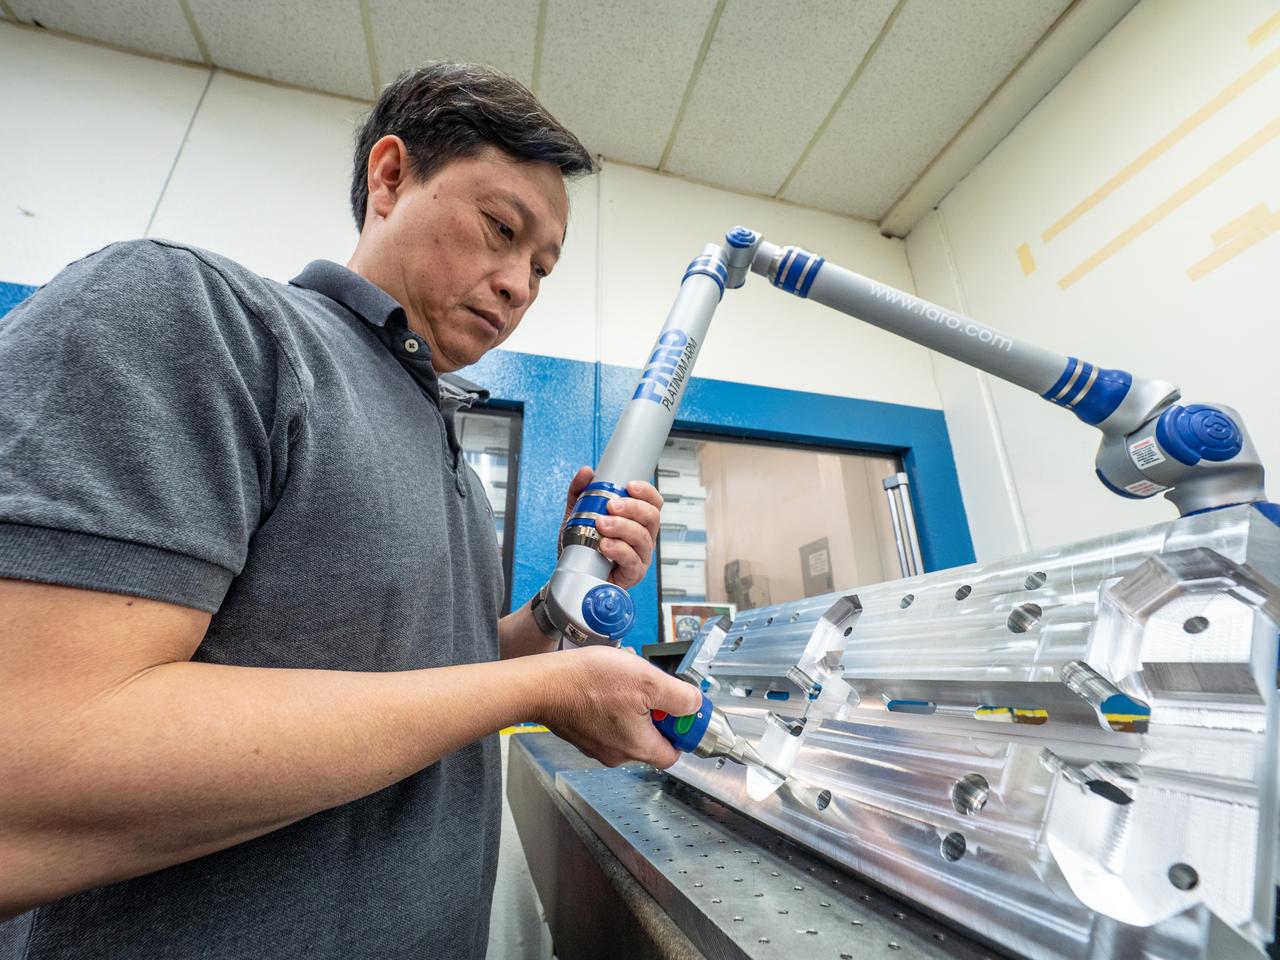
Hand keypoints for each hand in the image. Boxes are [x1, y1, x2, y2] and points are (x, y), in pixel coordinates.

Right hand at [534, 645, 703, 767]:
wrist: (543, 684)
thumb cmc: (589, 682)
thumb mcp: (647, 680)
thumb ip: (678, 697)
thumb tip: (694, 705)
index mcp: (639, 747)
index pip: (674, 754)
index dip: (681, 731)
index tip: (679, 710)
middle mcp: (618, 754)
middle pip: (651, 739)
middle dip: (655, 712)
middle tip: (648, 687)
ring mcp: (597, 747)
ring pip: (628, 728)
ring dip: (632, 706)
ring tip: (623, 681)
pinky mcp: (582, 735)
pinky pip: (607, 724)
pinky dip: (611, 706)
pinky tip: (604, 685)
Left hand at [560, 467, 663, 588]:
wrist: (571, 574)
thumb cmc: (582, 545)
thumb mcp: (577, 514)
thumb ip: (580, 492)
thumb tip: (586, 471)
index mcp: (637, 521)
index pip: (653, 503)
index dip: (647, 492)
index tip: (629, 486)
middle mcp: (643, 537)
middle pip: (652, 517)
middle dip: (633, 508)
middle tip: (611, 505)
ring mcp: (640, 557)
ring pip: (642, 538)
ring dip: (622, 527)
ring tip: (601, 524)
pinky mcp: (632, 575)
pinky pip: (632, 561)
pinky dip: (619, 550)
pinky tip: (605, 545)